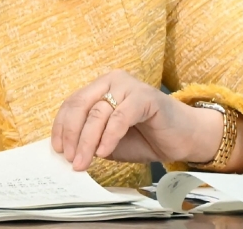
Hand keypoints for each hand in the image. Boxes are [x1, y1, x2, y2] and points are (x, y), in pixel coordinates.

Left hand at [51, 70, 223, 170]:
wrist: (184, 139)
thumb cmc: (146, 138)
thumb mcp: (110, 141)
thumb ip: (91, 139)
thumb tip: (67, 150)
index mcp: (101, 87)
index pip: (72, 103)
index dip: (61, 126)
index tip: (57, 149)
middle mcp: (112, 81)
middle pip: (81, 107)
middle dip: (72, 136)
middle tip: (70, 160)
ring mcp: (129, 85)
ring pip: (98, 113)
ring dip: (87, 141)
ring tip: (82, 162)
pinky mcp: (145, 97)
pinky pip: (120, 117)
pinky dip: (109, 136)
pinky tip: (103, 152)